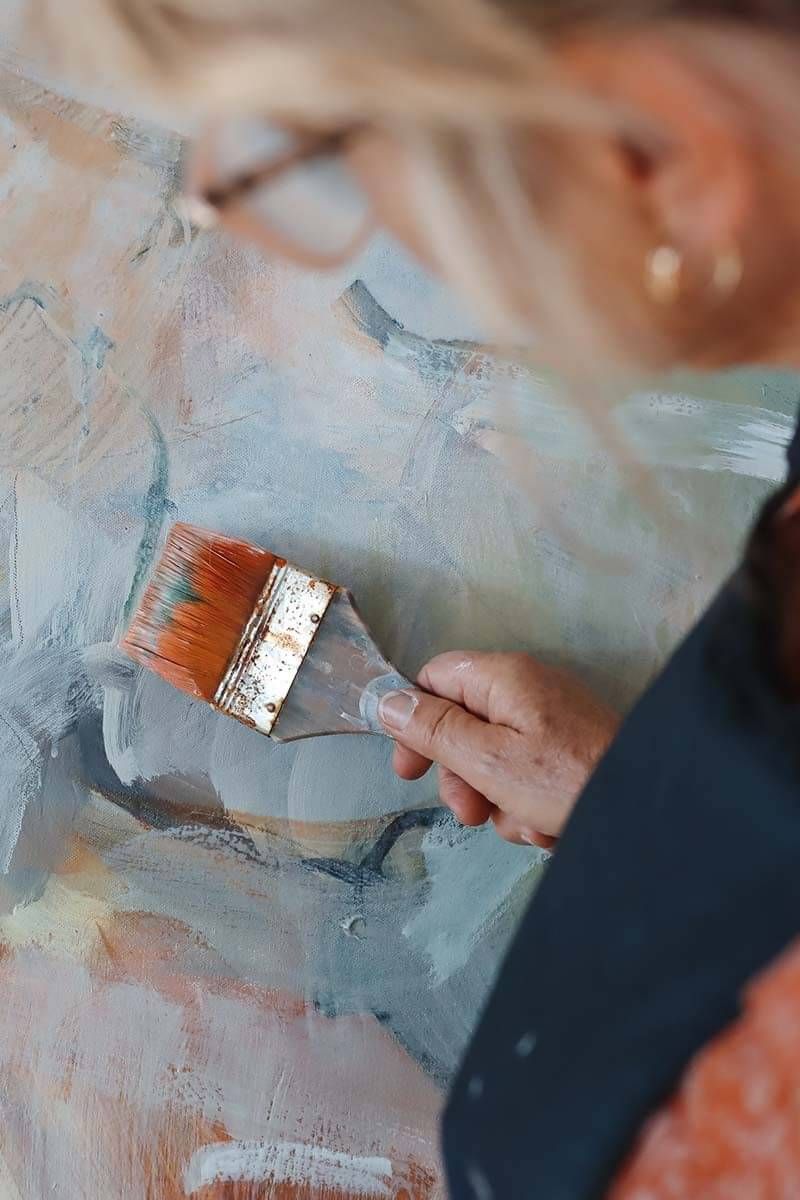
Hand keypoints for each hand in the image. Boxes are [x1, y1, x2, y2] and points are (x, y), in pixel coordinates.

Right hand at [379, 651, 618, 846]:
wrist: (651, 812)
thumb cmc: (568, 781)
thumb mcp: (487, 759)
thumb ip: (434, 730)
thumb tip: (387, 702)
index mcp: (504, 677)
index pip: (435, 678)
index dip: (414, 721)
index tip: (411, 770)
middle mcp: (529, 691)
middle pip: (464, 726)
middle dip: (463, 778)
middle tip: (472, 813)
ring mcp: (553, 723)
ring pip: (495, 761)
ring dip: (500, 802)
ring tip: (528, 824)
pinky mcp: (573, 754)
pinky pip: (530, 778)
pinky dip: (532, 807)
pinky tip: (551, 828)